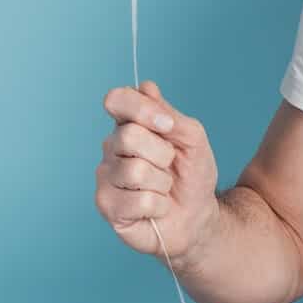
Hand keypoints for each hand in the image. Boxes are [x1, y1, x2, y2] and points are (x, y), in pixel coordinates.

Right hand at [95, 80, 220, 271]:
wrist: (196, 215)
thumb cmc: (192, 174)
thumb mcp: (192, 139)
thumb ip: (170, 114)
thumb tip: (146, 87)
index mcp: (130, 124)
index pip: (117, 100)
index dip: (142, 109)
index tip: (167, 126)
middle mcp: (112, 147)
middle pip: (128, 135)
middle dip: (162, 153)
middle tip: (169, 165)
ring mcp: (106, 176)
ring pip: (135, 170)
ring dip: (163, 182)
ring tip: (163, 188)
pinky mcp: (107, 205)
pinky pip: (139, 200)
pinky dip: (158, 205)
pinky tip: (156, 207)